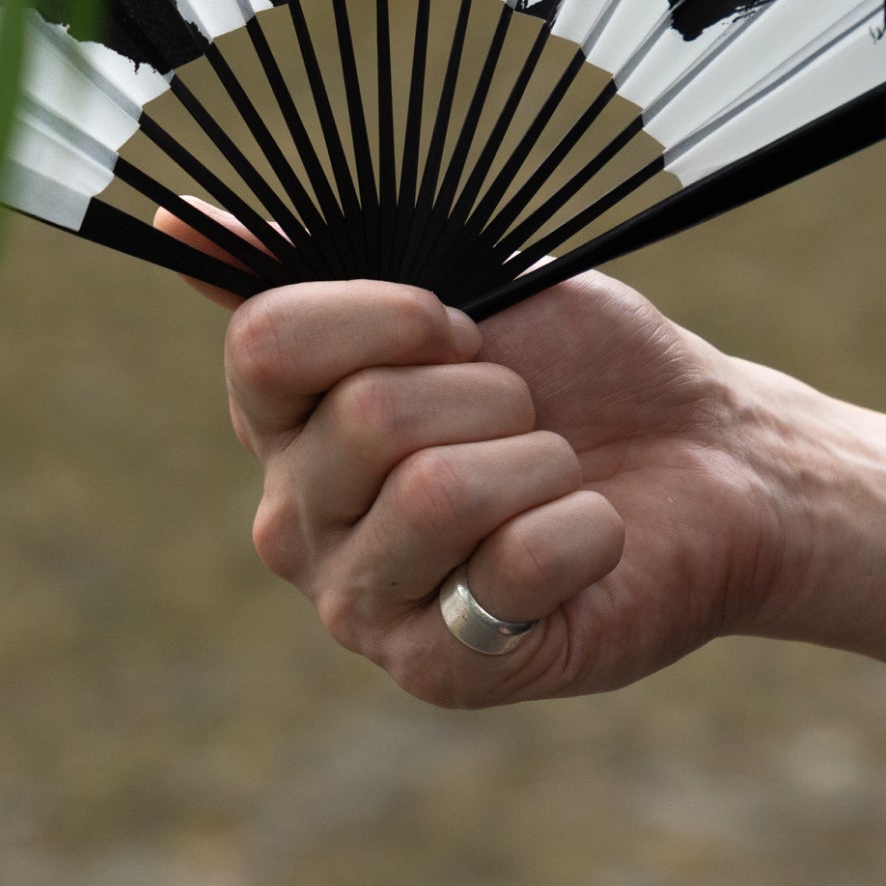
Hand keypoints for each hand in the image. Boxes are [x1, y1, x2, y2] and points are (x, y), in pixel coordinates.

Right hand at [161, 215, 885, 714]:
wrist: (712, 455)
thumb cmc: (583, 367)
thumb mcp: (463, 283)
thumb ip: (319, 262)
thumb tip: (174, 213)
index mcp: (286, 422)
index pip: (265, 345)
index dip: (387, 315)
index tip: (458, 321)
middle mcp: (296, 521)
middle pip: (365, 417)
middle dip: (489, 390)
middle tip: (528, 409)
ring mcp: (361, 606)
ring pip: (434, 493)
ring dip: (537, 459)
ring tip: (557, 471)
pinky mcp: (441, 672)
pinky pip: (509, 571)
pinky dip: (585, 529)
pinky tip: (592, 540)